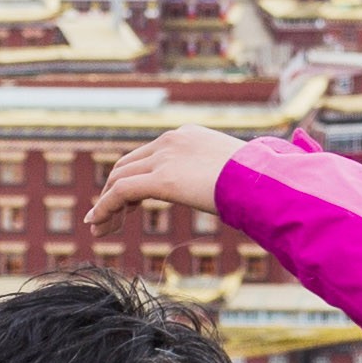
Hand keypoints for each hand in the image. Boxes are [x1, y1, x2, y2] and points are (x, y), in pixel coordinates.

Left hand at [82, 122, 241, 231]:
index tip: (126, 202)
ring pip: (120, 179)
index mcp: (187, 135)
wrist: (263, 182)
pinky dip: (104, 207)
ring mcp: (164, 157)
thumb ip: (216, 178)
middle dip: (113, 191)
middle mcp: (171, 140)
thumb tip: (224, 194)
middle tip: (107, 217)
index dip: (132, 178)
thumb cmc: (257, 183)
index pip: (148, 155)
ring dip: (106, 204)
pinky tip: (98, 224)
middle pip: (128, 164)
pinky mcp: (161, 178)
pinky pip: (121, 192)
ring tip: (99, 227)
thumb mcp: (232, 175)